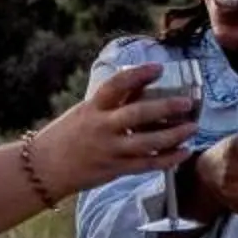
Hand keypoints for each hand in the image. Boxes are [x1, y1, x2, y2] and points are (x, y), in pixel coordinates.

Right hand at [28, 64, 198, 197]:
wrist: (45, 168)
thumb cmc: (68, 135)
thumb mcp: (86, 112)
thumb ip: (113, 102)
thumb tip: (144, 86)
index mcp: (92, 108)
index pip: (115, 85)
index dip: (137, 75)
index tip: (158, 67)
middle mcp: (101, 128)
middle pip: (137, 115)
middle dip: (165, 107)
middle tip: (187, 102)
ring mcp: (109, 150)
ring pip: (147, 143)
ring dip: (173, 135)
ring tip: (193, 127)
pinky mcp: (115, 169)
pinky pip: (147, 165)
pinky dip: (168, 159)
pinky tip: (184, 151)